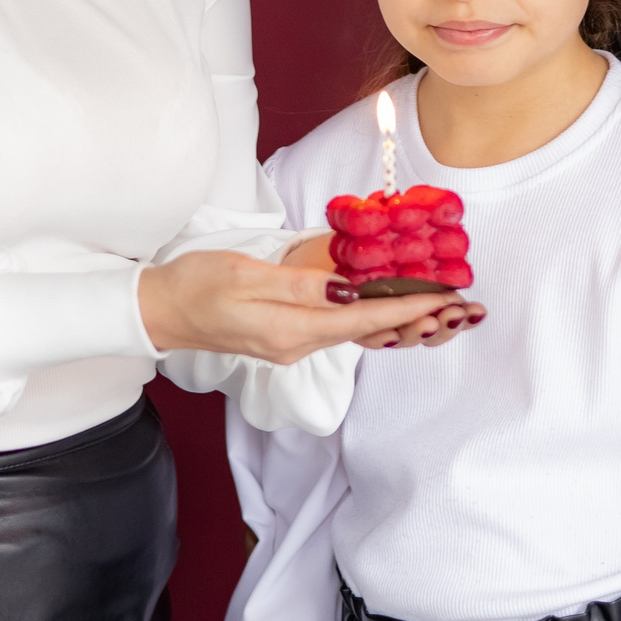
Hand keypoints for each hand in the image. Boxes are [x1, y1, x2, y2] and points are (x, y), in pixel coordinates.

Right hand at [138, 245, 464, 363]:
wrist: (161, 311)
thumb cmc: (196, 285)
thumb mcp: (246, 276)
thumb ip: (298, 285)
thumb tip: (348, 289)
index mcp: (289, 330)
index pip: (362, 320)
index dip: (406, 308)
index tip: (444, 299)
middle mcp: (297, 344)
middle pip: (368, 332)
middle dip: (414, 318)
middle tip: (459, 307)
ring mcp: (292, 344)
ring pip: (356, 332)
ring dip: (397, 320)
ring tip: (436, 307)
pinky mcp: (285, 337)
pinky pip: (338, 328)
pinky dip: (369, 318)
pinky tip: (385, 307)